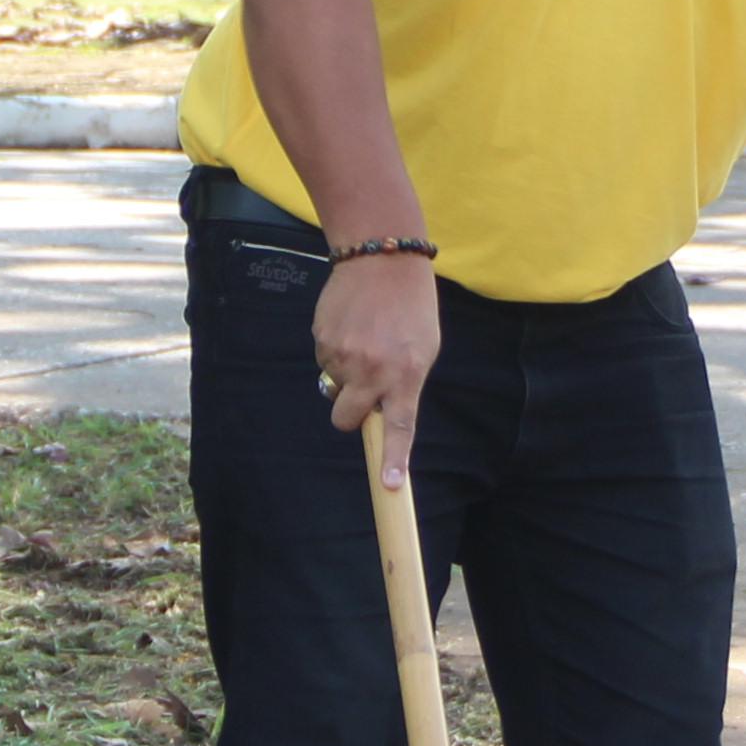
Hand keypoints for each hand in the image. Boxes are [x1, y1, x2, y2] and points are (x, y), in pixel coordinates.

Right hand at [312, 250, 442, 487]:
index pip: (400, 427)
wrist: (381, 259)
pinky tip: (351, 326)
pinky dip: (336, 351)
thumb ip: (404, 382)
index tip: (390, 485)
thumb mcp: (423, 347)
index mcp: (405, 375)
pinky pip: (325, 362)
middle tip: (359, 393)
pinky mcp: (321, 341)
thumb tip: (378, 409)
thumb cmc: (411, 306)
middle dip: (349, 414)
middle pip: (346, 419)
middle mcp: (372, 371)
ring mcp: (343, 357)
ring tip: (364, 337)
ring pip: (334, 387)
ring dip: (345, 372)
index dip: (394, 459)